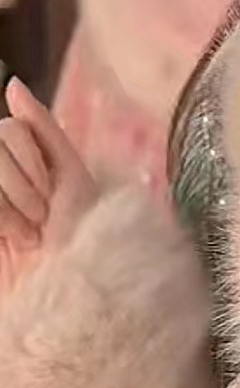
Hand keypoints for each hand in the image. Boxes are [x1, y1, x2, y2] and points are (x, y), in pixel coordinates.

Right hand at [0, 78, 97, 292]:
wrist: (75, 302)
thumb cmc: (84, 246)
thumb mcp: (75, 183)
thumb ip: (45, 133)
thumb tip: (13, 85)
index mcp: (25, 166)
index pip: (9, 128)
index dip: (30, 160)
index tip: (51, 199)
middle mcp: (6, 179)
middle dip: (22, 182)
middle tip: (40, 220)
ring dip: (11, 201)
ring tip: (27, 236)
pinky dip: (0, 214)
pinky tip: (10, 240)